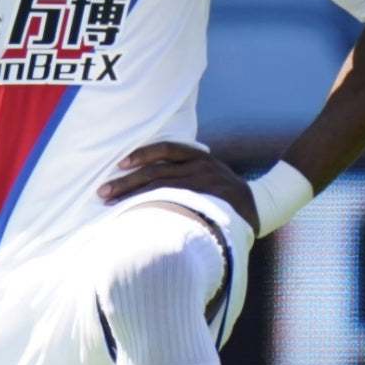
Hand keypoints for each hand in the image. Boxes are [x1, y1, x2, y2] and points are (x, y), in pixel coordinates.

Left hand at [97, 141, 255, 229]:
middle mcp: (202, 168)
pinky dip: (156, 210)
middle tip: (102, 192)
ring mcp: (207, 187)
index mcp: (200, 157)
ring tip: (111, 206)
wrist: (262, 206)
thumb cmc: (224, 191)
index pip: (167, 149)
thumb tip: (146, 177)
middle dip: (127, 182)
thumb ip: (183, 171)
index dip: (142, 154)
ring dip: (133, 198)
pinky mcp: (211, 205)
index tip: (120, 164)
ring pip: (163, 190)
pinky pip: (177, 206)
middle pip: (157, 172)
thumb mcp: (208, 173)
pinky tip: (137, 215)